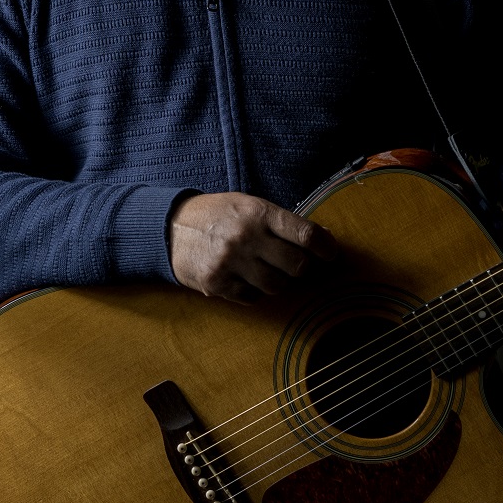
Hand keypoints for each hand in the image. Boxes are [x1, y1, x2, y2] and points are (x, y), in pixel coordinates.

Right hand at [169, 192, 340, 302]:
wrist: (171, 228)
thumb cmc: (218, 215)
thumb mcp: (248, 205)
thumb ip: (280, 222)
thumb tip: (322, 239)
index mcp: (258, 213)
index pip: (306, 234)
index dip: (326, 247)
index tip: (331, 254)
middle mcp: (246, 237)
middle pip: (297, 265)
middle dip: (302, 268)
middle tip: (296, 265)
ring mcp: (231, 262)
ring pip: (277, 286)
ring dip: (279, 282)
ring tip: (269, 272)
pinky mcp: (217, 284)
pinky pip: (253, 298)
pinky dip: (255, 292)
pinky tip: (245, 278)